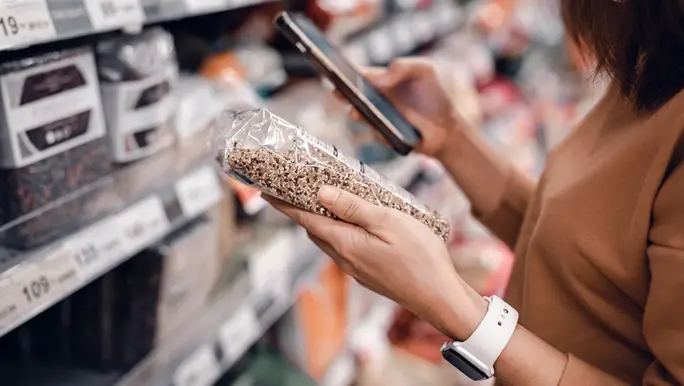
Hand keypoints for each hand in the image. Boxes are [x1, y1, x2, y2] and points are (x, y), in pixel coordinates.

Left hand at [264, 186, 486, 340]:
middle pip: (313, 229)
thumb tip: (320, 193)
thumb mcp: (388, 221)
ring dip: (321, 221)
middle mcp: (344, 259)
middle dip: (301, 209)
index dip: (283, 203)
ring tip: (327, 200)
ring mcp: (355, 269)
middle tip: (298, 187)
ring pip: (328, 240)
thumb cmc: (420, 257)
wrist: (438, 297)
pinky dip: (339, 233)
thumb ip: (353, 207)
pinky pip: (343, 249)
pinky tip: (355, 224)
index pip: (304, 219)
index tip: (265, 191)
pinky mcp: (367, 275)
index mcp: (345, 243)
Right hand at [339, 57, 469, 158]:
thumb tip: (380, 79)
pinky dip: (379, 131)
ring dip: (357, 113)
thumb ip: (402, 66)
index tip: (336, 69)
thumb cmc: (434, 95)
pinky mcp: (384, 137)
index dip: (346, 71)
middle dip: (343, 93)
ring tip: (356, 110)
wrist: (448, 126)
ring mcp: (378, 119)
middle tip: (338, 91)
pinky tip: (382, 129)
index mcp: (381, 80)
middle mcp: (375, 100)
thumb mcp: (424, 70)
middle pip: (353, 95)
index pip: (359, 74)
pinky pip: (376, 133)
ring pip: (361, 116)